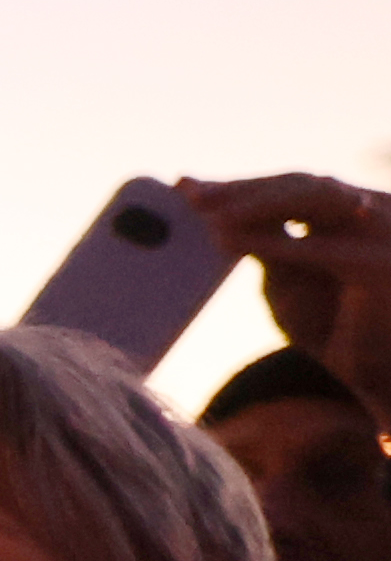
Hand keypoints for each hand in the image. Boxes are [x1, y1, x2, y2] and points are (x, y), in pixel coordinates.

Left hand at [179, 174, 390, 409]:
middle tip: (189, 193)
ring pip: (317, 198)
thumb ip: (265, 247)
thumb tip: (215, 220)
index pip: (294, 187)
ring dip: (258, 205)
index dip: (242, 185)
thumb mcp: (289, 282)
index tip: (188, 185)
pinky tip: (232, 241)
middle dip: (244, 188)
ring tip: (209, 215)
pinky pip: (322, 249)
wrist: (380, 376)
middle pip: (302, 185)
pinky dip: (276, 243)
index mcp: (351, 214)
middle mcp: (372, 213)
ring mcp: (382, 233)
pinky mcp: (378, 267)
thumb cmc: (334, 330)